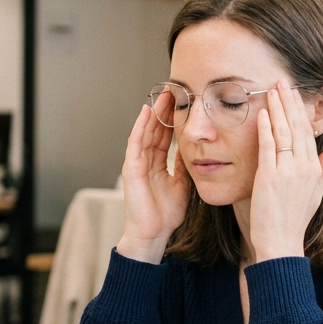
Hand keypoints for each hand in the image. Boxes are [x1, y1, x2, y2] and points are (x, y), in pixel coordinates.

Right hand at [116, 102, 190, 263]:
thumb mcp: (182, 184)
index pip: (165, 135)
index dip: (174, 118)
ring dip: (154, 112)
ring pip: (146, 131)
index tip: (184, 101)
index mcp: (157, 163)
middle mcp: (146, 160)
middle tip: (175, 89)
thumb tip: (192, 150)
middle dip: (165, 109)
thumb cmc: (166, 214)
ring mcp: (137, 163)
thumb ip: (183, 166)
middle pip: (156, 129)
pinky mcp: (131, 168)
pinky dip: (140, 126)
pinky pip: (135, 143)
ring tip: (164, 94)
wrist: (153, 234)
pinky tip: (146, 112)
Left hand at [248, 80, 322, 261]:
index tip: (294, 93)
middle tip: (282, 81)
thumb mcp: (316, 194)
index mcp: (314, 169)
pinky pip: (269, 148)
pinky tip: (261, 114)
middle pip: (297, 127)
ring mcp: (287, 172)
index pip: (308, 132)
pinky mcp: (269, 178)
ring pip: (284, 133)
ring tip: (271, 90)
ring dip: (277, 109)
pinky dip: (265, 129)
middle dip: (289, 102)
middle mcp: (304, 167)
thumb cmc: (295, 220)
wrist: (281, 242)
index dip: (301, 110)